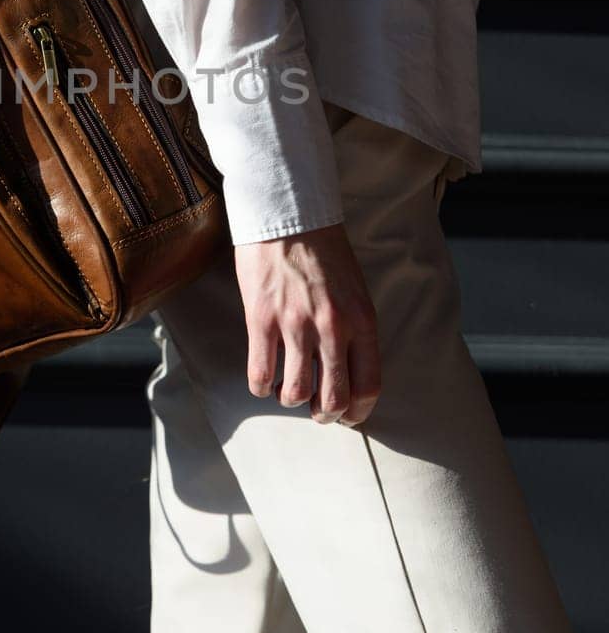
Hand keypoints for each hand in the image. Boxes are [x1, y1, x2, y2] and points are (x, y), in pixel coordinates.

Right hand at [234, 223, 379, 426]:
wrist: (288, 216)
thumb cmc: (324, 250)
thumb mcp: (356, 290)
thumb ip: (355, 329)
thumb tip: (347, 368)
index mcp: (362, 320)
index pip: (369, 385)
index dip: (359, 412)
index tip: (348, 416)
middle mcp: (333, 328)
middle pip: (334, 398)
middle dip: (325, 415)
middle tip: (316, 412)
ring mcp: (296, 326)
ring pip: (297, 393)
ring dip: (292, 400)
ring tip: (287, 391)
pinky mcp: (262, 320)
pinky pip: (262, 374)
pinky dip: (262, 387)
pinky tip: (263, 380)